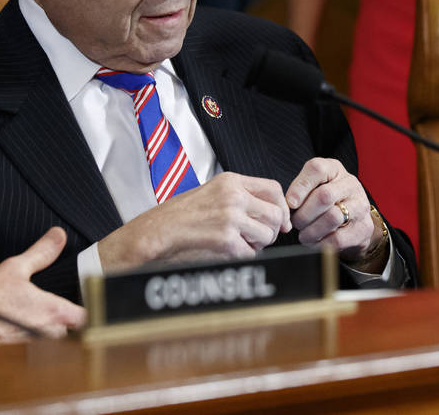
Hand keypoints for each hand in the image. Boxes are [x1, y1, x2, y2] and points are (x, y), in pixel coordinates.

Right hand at [0, 227, 85, 342]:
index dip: (85, 310)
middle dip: (60, 320)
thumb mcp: (13, 270)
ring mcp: (37, 348)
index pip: (86, 316)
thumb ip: (41, 254)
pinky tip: (18, 330)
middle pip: (69, 329)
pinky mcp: (21, 358)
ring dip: (45, 331)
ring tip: (29, 318)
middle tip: (44, 308)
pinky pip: (35, 349)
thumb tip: (59, 236)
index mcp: (55, 312)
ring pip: (52, 340)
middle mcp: (51, 333)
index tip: (78, 302)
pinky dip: (30, 340)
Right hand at [97, 172, 291, 271]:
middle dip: (272, 230)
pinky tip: (228, 251)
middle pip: (275, 214)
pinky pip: (251, 253)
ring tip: (240, 244)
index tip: (281, 220)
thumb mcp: (211, 192)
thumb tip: (273, 212)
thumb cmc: (180, 215)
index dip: (282, 207)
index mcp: (231, 181)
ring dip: (258, 245)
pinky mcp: (226, 241)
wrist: (156, 232)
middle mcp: (234, 197)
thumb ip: (240, 196)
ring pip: (267, 235)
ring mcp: (231, 218)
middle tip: (260, 238)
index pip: (274, 189)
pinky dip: (244, 256)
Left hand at [286, 158, 386, 271]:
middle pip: (324, 196)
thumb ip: (300, 190)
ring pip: (332, 217)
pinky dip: (320, 243)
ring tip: (304, 235)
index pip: (317, 169)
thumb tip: (288, 204)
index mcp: (335, 169)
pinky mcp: (363, 228)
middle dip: (304, 214)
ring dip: (311, 230)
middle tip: (296, 223)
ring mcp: (360, 206)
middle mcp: (350, 184)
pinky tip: (314, 242)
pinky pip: (338, 238)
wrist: (354, 219)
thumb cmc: (327, 200)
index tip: (290, 203)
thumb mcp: (314, 187)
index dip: (300, 187)